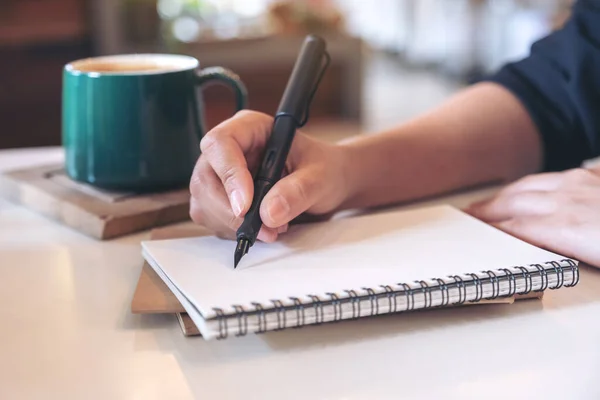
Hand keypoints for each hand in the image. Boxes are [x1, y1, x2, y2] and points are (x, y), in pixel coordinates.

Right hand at [189, 110, 350, 241]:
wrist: (328, 184)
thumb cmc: (325, 170)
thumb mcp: (321, 177)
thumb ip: (298, 191)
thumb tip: (268, 212)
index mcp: (250, 128)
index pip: (221, 144)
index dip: (229, 175)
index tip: (246, 206)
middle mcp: (229, 150)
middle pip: (205, 178)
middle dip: (230, 211)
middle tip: (264, 229)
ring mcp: (220, 175)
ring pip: (204, 202)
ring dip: (234, 224)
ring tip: (273, 227)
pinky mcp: (220, 199)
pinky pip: (212, 219)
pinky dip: (234, 231)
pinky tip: (262, 229)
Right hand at [467, 166, 599, 266]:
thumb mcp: (599, 262)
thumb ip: (565, 254)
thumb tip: (540, 252)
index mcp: (567, 227)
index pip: (514, 228)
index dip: (490, 230)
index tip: (472, 234)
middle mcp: (568, 199)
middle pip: (514, 202)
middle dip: (486, 209)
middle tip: (469, 214)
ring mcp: (582, 182)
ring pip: (531, 183)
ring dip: (506, 193)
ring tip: (494, 200)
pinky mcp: (596, 174)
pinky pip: (558, 175)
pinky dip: (537, 183)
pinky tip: (537, 187)